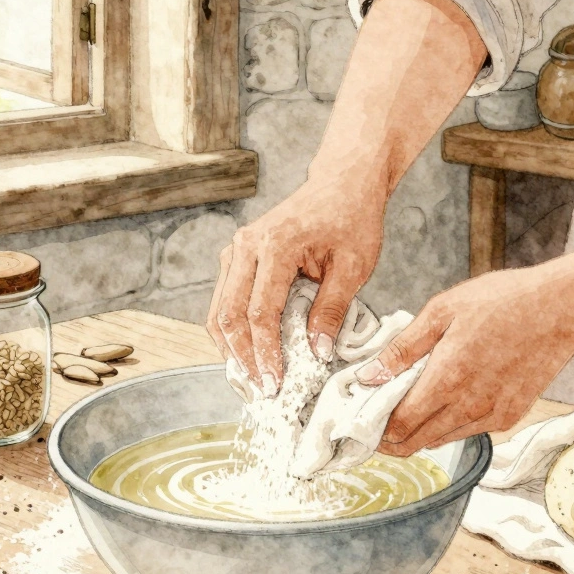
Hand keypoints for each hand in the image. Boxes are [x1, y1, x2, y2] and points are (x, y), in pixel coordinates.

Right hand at [208, 178, 385, 394]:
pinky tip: (248, 353)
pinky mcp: (238, 255)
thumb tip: (316, 352)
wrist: (342, 184)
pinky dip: (233, 329)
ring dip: (231, 347)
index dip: (265, 354)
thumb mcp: (354, 266)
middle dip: (242, 358)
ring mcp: (237, 249)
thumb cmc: (352, 219)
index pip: (260, 313)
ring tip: (252, 378)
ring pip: (219, 309)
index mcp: (275, 246)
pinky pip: (225, 299)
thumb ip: (332, 309)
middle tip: (260, 390)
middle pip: (229, 314)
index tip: (275, 383)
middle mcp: (246, 246)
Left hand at [356, 267, 573, 456]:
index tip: (363, 419)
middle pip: (416, 443)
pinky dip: (450, 425)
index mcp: (447, 379)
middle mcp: (469, 406)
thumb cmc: (502, 301)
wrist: (561, 309)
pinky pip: (468, 432)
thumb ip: (403, 348)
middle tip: (377, 420)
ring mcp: (492, 415)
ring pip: (442, 440)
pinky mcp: (510, 416)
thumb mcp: (443, 311)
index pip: (400, 426)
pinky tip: (447, 400)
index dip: (376, 429)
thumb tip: (369, 375)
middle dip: (391, 438)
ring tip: (410, 406)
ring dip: (420, 432)